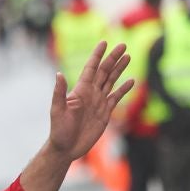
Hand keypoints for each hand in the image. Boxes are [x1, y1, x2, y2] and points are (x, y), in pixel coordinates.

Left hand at [45, 41, 132, 160]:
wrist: (66, 148)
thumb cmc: (59, 130)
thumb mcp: (57, 110)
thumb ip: (59, 92)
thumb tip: (58, 74)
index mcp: (80, 91)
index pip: (91, 68)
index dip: (97, 55)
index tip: (104, 42)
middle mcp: (90, 94)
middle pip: (104, 72)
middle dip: (113, 58)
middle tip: (123, 45)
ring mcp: (98, 102)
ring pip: (111, 81)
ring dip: (119, 69)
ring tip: (128, 56)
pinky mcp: (105, 113)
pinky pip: (116, 97)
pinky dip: (123, 89)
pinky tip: (131, 81)